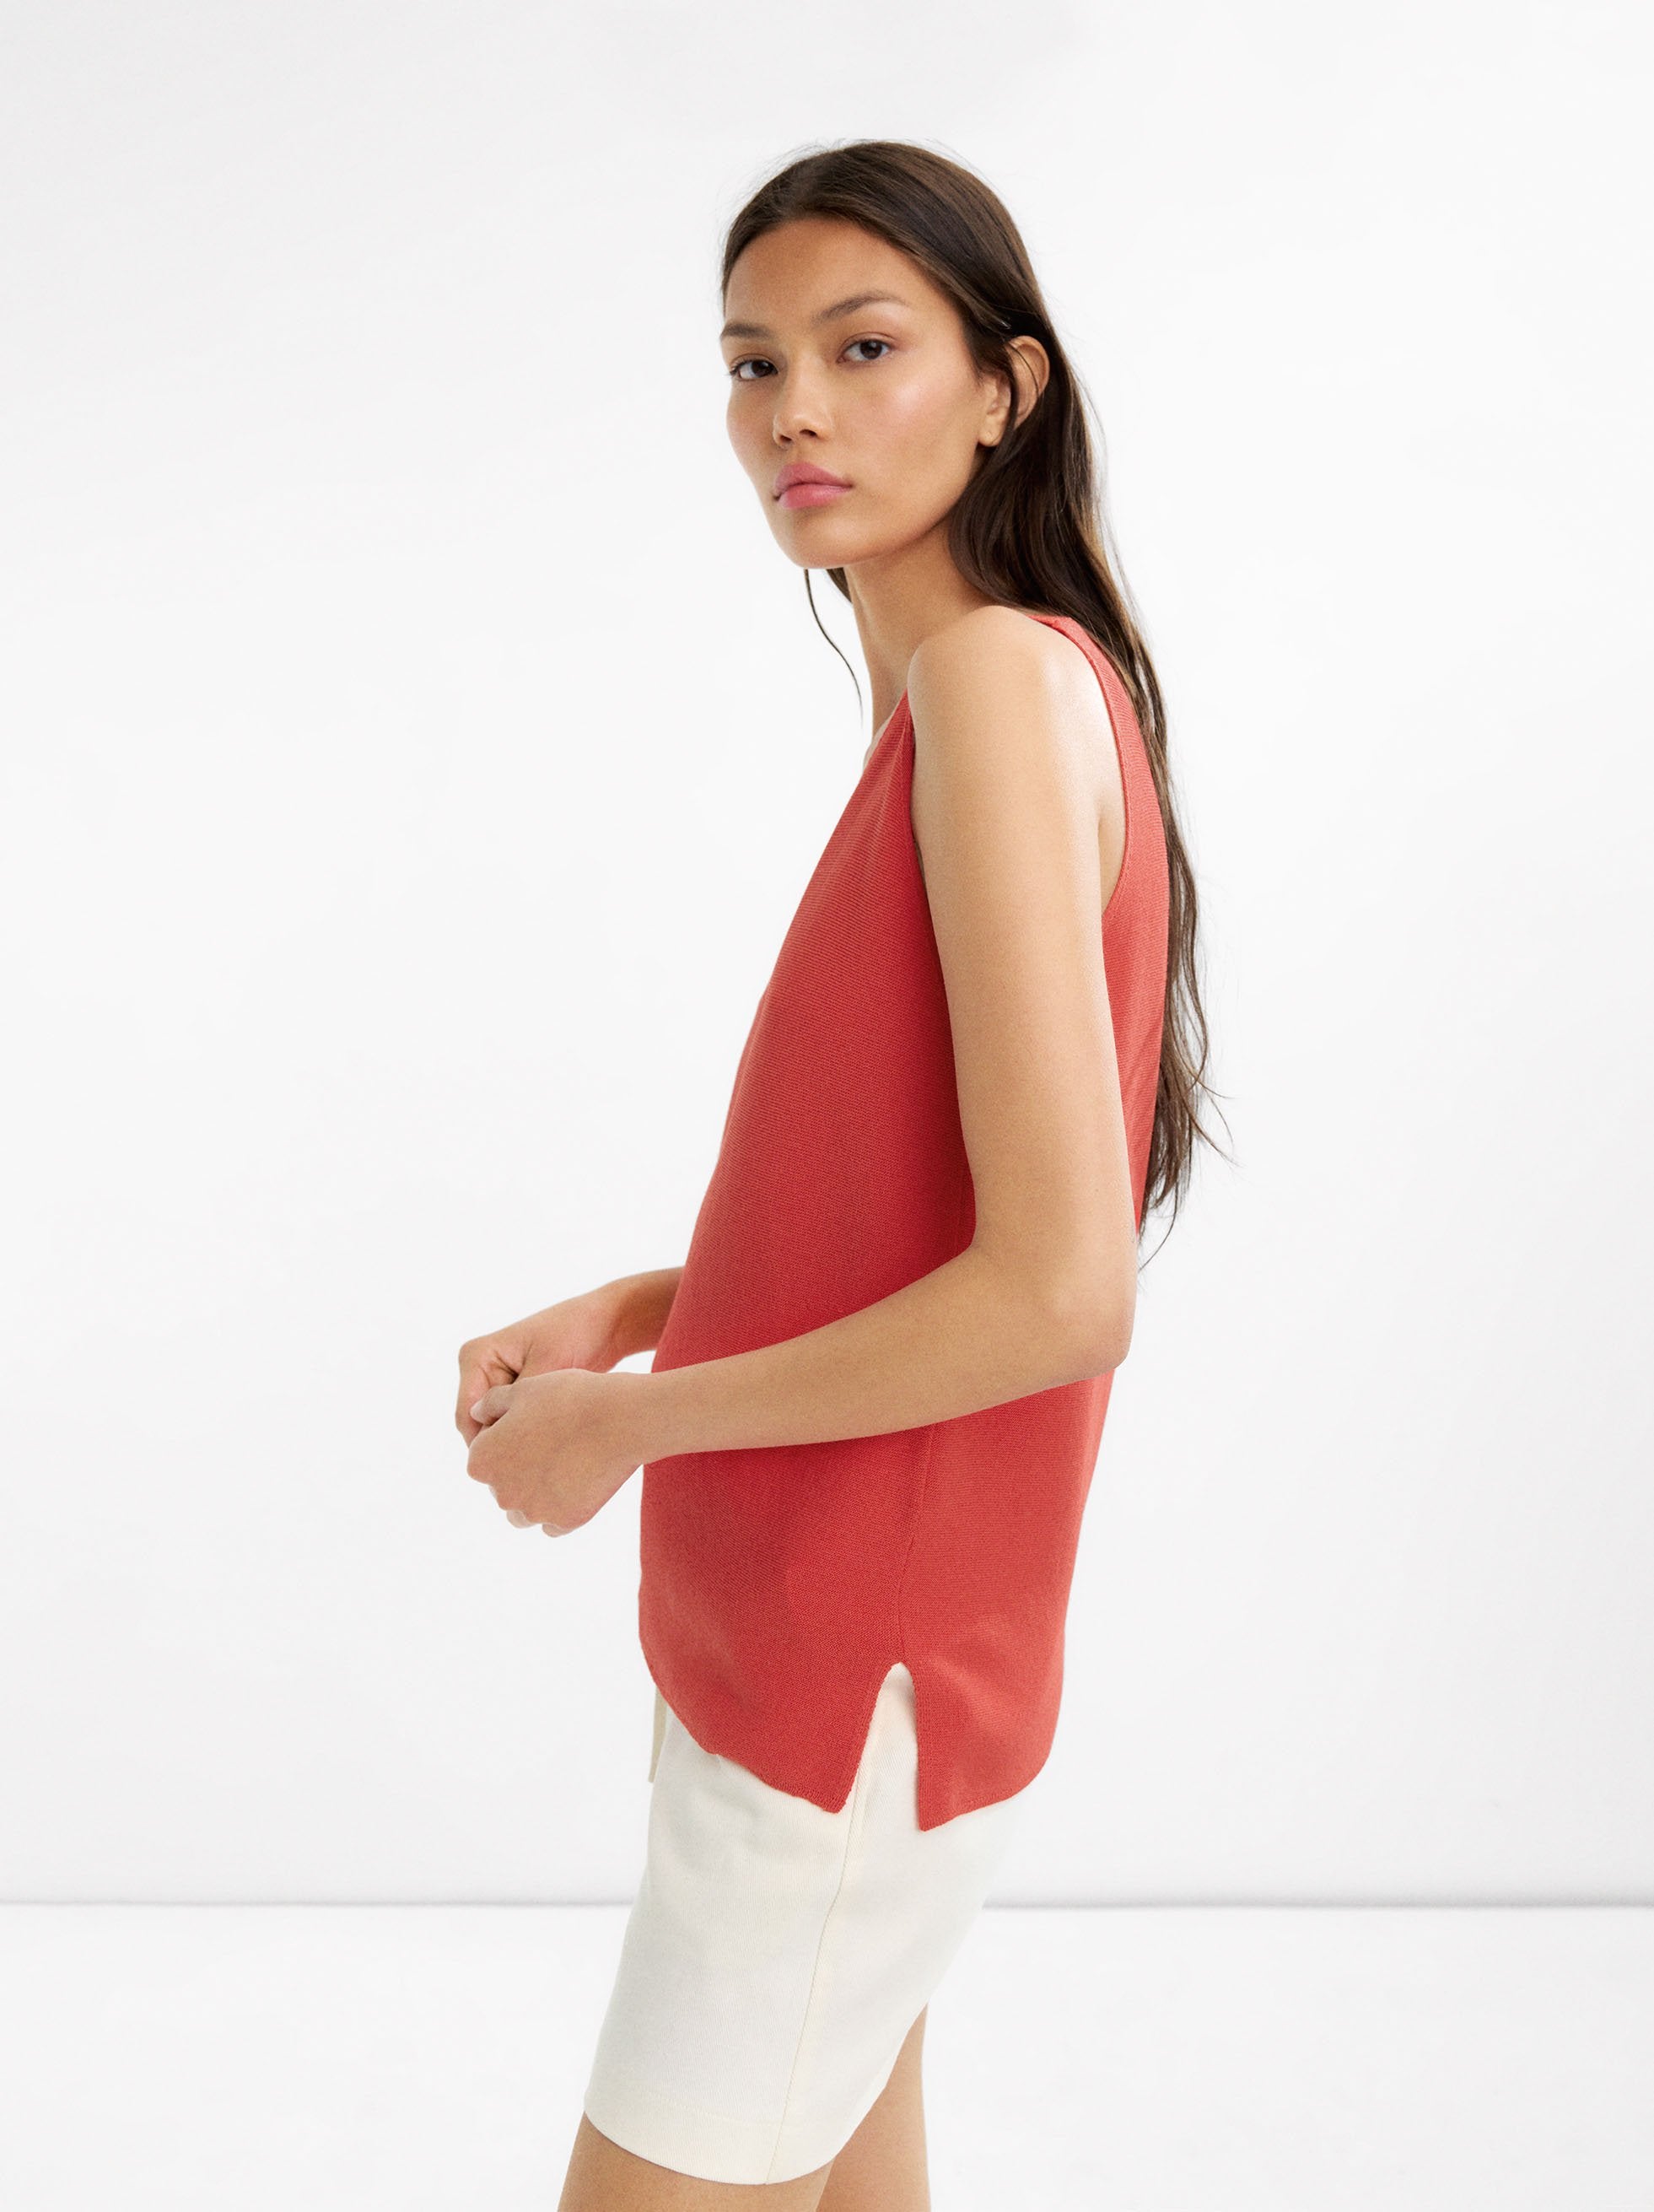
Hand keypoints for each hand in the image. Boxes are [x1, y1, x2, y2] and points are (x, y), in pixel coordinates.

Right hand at [455, 1288, 628, 1451]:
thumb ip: (518, 1404)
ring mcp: (497, 1382)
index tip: (519, 1469)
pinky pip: (514, 1426)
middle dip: (505, 1448)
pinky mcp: (516, 1393)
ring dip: (520, 1444)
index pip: (467, 1417)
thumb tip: (498, 1441)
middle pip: (479, 1427)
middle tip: (537, 1468)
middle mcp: (480, 1370)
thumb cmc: (577, 1333)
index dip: (488, 1447)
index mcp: (476, 1357)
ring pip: (498, 1431)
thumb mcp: (547, 1367)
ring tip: (549, 1455)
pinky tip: (554, 1445)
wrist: (608, 1323)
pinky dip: (531, 1437)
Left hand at [465, 1366, 641, 1536]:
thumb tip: (476, 1415)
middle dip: (519, 1469)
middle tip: (552, 1440)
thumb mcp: (523, 1390)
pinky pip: (554, 1523)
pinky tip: (578, 1480)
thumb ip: (491, 1404)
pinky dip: (561, 1507)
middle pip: (503, 1485)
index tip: (531, 1424)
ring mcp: (534, 1512)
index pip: (483, 1455)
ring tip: (564, 1464)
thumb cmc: (568, 1398)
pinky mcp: (565, 1522)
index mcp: (482, 1461)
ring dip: (536, 1494)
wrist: (619, 1419)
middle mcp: (501, 1493)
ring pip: (525, 1510)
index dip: (506, 1437)